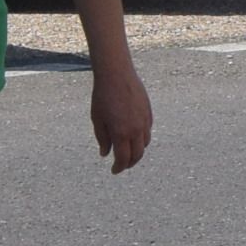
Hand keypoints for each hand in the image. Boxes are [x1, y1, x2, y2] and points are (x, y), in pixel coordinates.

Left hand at [89, 51, 153, 172]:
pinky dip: (142, 138)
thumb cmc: (102, 96)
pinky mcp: (148, 112)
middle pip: (137, 155)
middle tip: (122, 165)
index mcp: (121, 133)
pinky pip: (147, 131)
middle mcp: (136, 129)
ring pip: (145, 143)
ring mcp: (144, 120)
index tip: (114, 170)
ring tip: (128, 152)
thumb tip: (105, 153)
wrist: (116, 74)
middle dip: (129, 163)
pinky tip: (133, 136)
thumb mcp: (97, 119)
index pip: (123, 158)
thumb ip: (102, 138)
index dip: (119, 167)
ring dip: (137, 151)